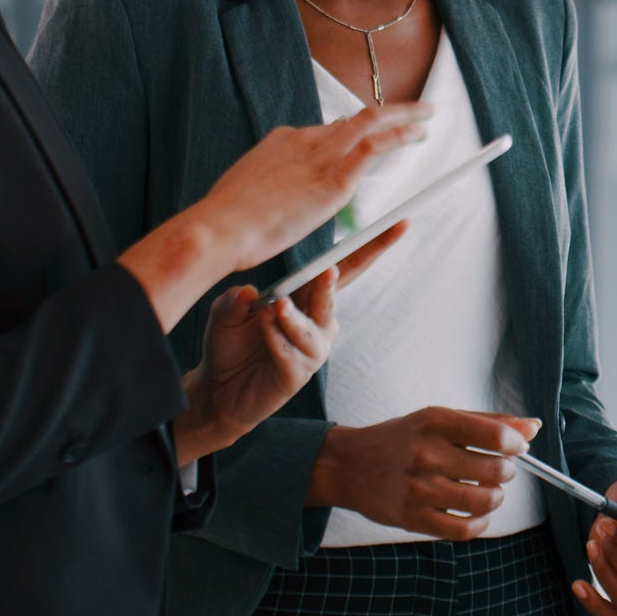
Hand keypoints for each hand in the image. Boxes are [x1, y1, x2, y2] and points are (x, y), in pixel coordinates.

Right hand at [121, 103, 430, 329]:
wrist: (217, 228)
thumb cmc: (224, 223)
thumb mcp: (245, 193)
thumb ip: (266, 189)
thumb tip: (270, 199)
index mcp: (281, 141)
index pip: (324, 131)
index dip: (351, 132)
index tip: (369, 134)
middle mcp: (303, 139)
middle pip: (353, 119)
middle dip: (387, 112)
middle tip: (415, 110)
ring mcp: (319, 155)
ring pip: (371, 122)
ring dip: (403, 116)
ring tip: (428, 115)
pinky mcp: (334, 176)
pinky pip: (376, 145)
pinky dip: (400, 135)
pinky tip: (418, 134)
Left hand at [173, 223, 407, 464]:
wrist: (216, 392)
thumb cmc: (228, 346)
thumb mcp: (225, 313)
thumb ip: (234, 300)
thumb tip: (250, 293)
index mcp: (307, 297)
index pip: (345, 266)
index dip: (372, 246)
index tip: (400, 224)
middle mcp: (318, 322)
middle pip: (333, 294)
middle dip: (331, 283)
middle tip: (328, 272)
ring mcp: (311, 350)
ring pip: (311, 327)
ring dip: (293, 316)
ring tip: (275, 307)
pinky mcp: (297, 375)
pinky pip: (291, 352)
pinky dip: (276, 337)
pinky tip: (262, 328)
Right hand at [307, 407, 539, 540]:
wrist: (347, 465)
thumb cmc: (401, 439)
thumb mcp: (439, 418)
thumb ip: (488, 422)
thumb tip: (533, 428)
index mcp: (436, 422)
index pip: (495, 435)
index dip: (516, 444)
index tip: (516, 448)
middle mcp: (427, 454)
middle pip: (495, 470)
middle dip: (507, 471)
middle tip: (497, 470)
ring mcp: (419, 489)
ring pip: (484, 500)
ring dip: (496, 497)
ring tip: (488, 491)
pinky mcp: (412, 518)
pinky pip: (464, 529)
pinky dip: (480, 524)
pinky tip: (476, 514)